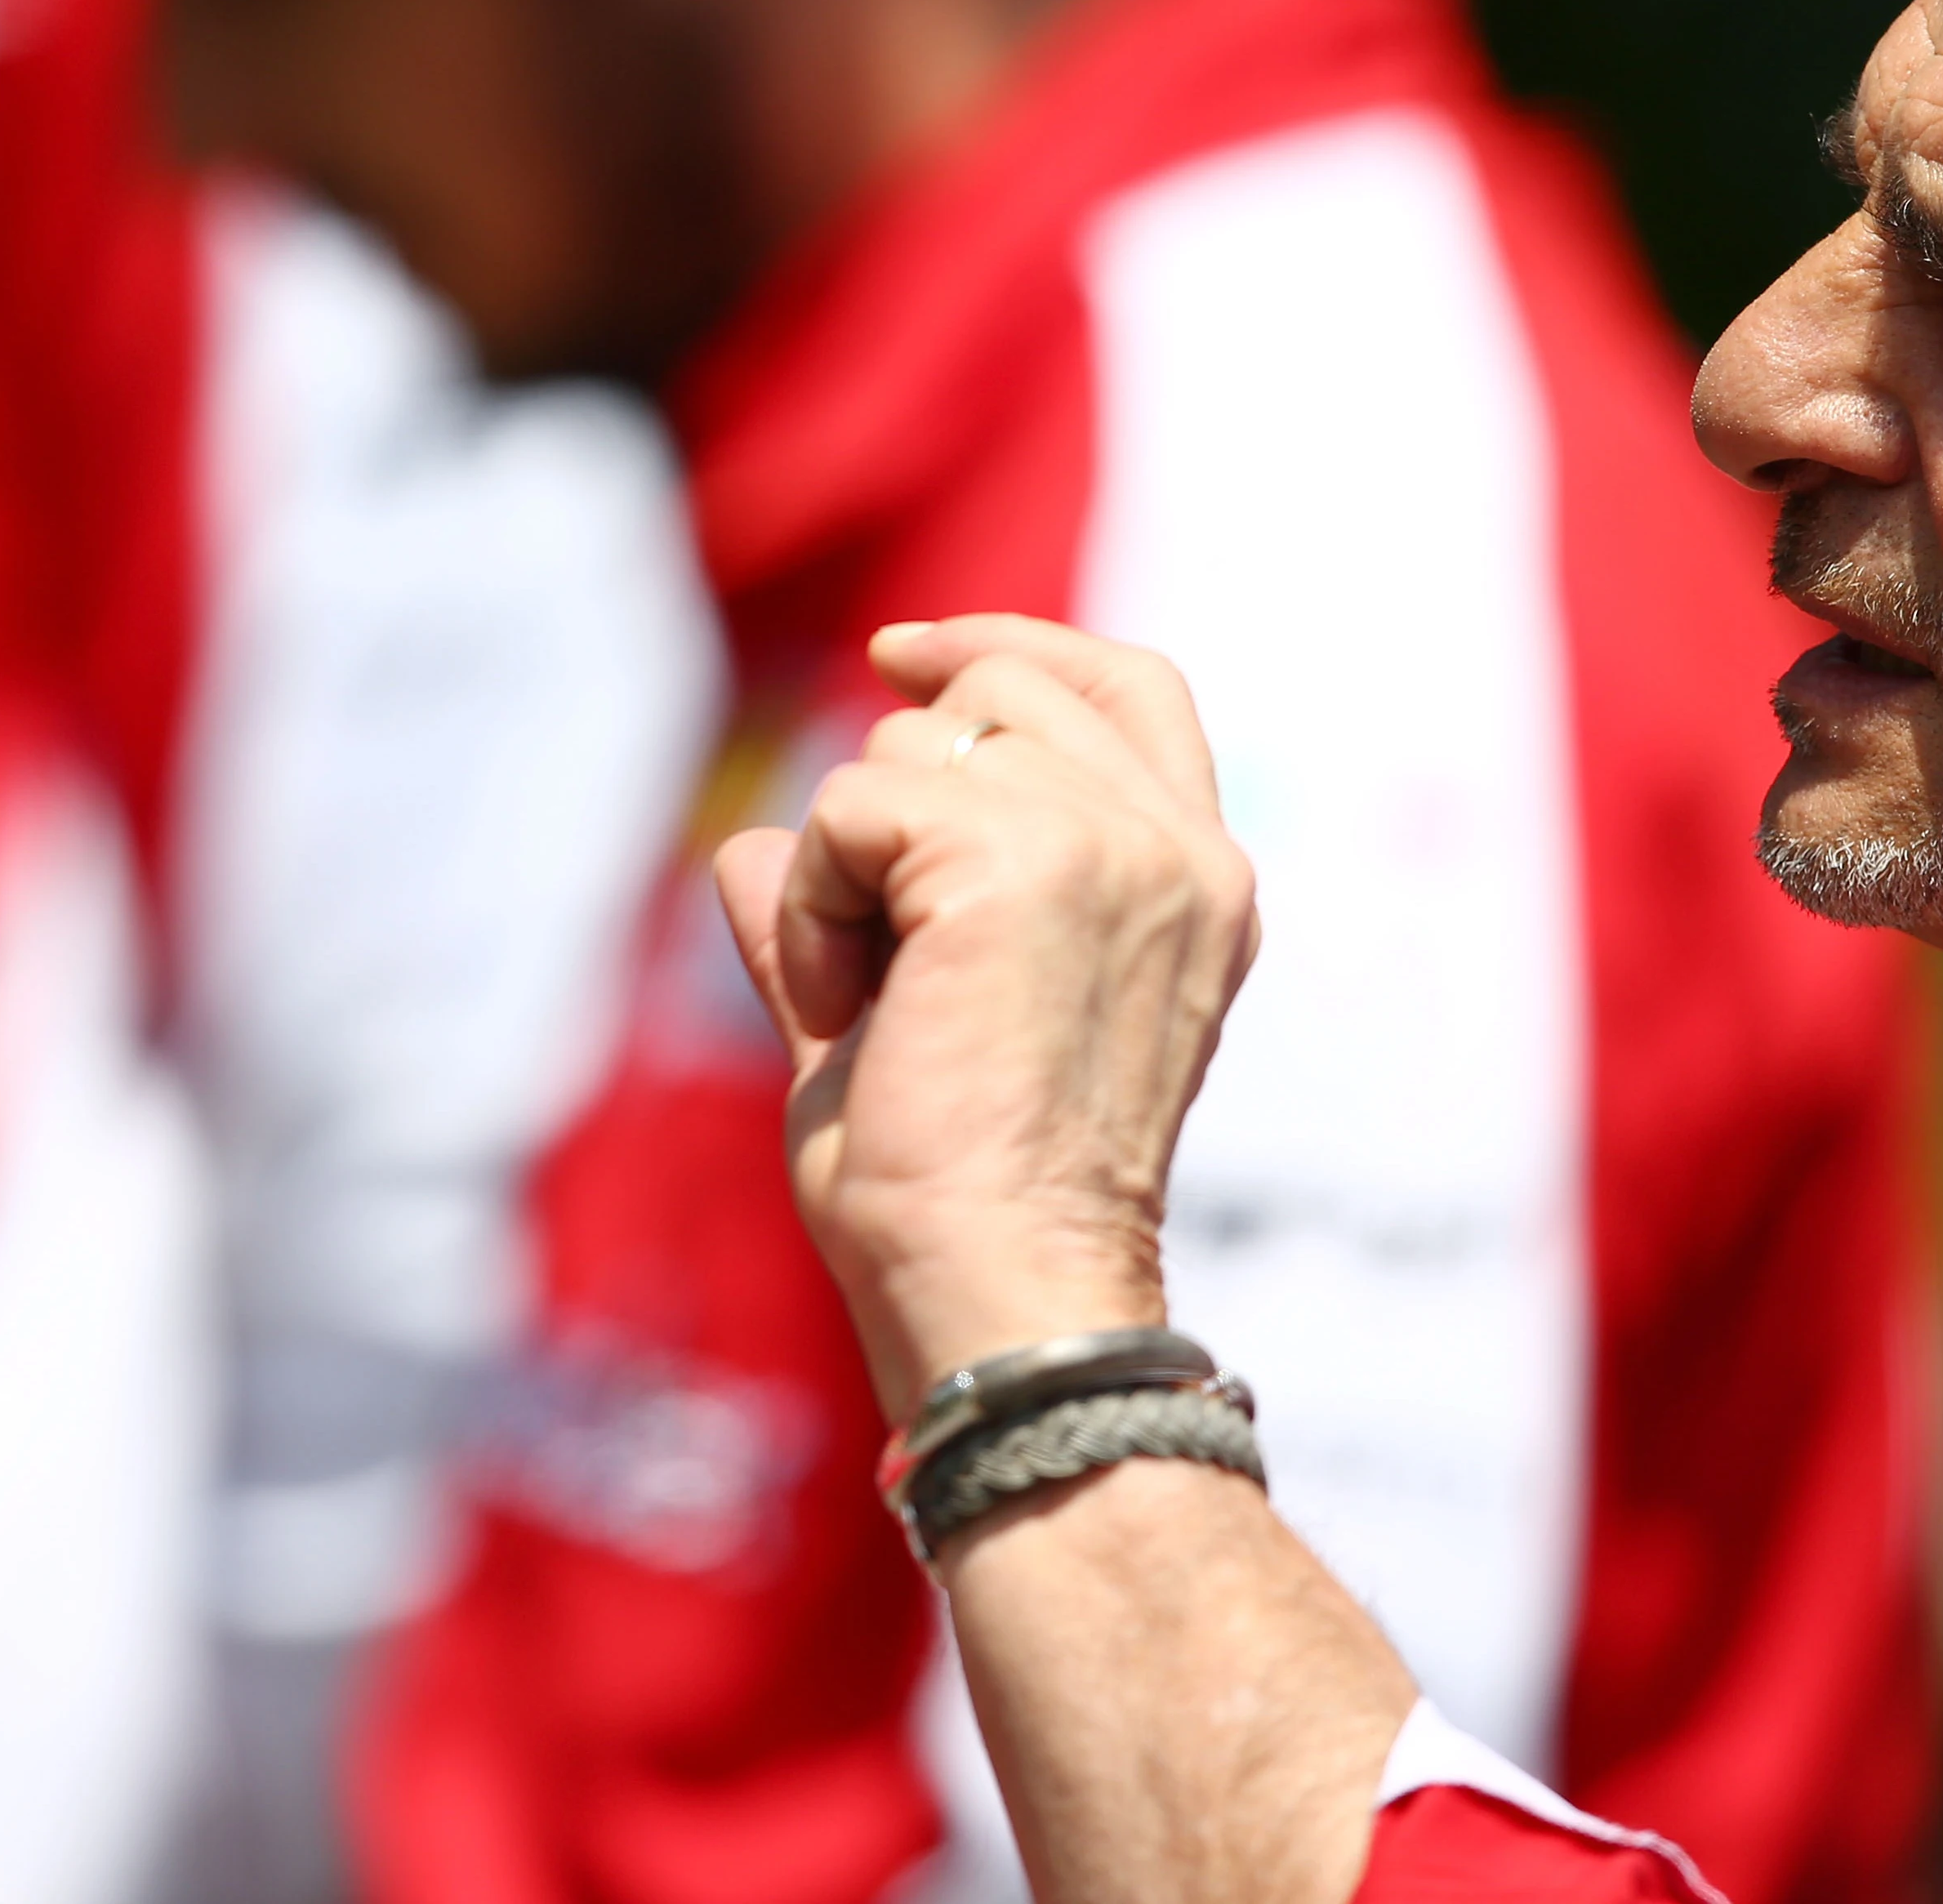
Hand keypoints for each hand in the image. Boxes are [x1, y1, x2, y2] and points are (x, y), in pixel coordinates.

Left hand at [715, 615, 1261, 1418]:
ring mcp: (1114, 845)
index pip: (1125, 683)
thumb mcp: (916, 1023)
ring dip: (847, 871)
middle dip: (895, 797)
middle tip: (884, 954)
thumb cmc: (959, 1202)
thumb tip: (744, 844)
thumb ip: (863, 920)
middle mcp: (1180, 849)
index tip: (898, 657)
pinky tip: (851, 1007)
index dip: (1007, 648)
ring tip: (877, 1004)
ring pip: (909, 750)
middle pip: (998, 698)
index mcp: (1198, 883)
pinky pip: (853, 810)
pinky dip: (817, 907)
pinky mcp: (1022, 861)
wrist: (997, 1294)